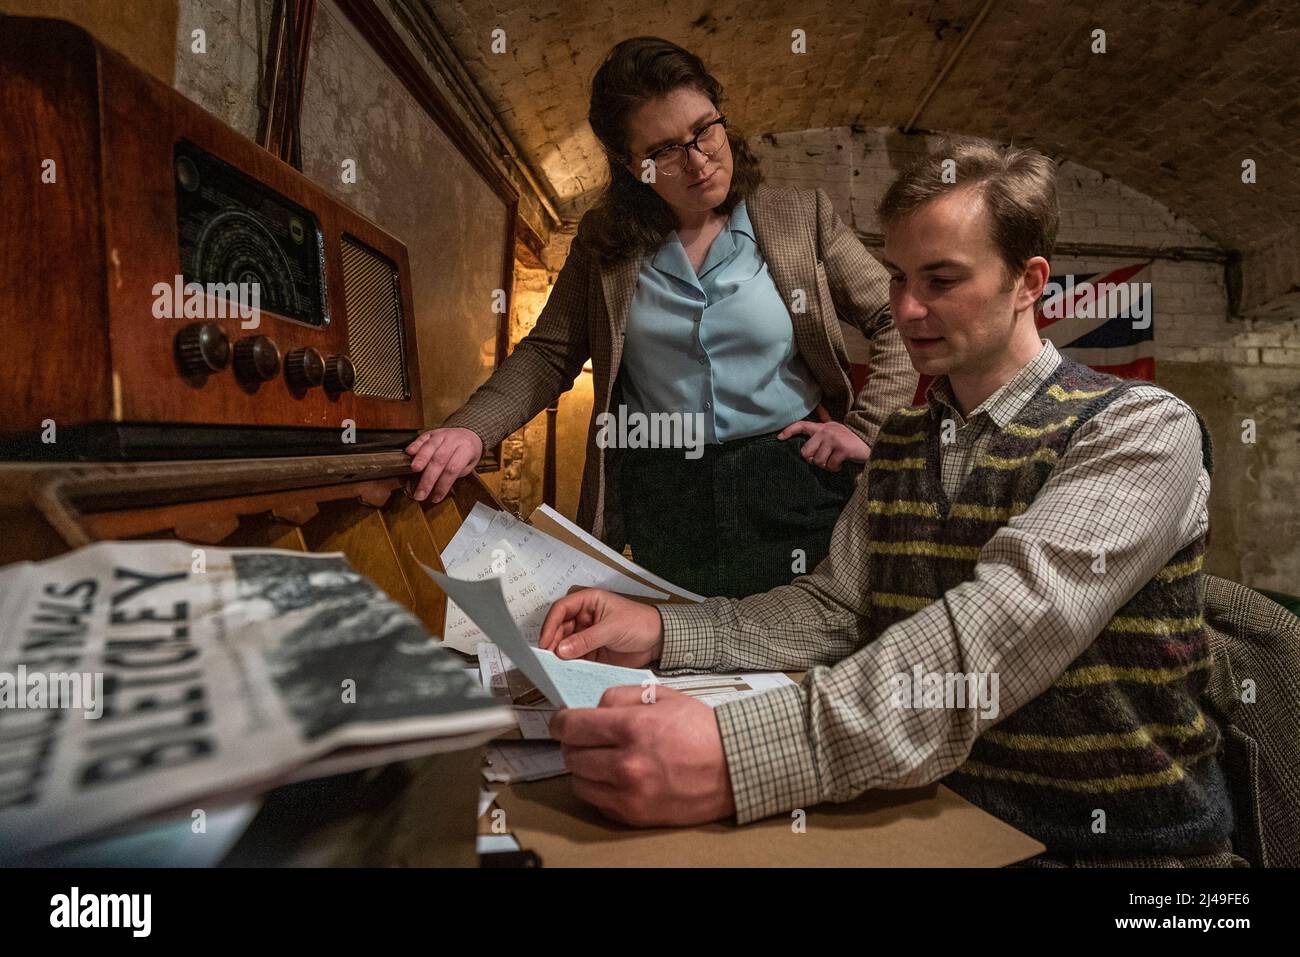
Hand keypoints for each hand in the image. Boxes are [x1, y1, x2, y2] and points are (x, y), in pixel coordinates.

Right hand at [405, 427, 482, 501]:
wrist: (469, 433)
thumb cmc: (468, 452)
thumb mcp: (469, 465)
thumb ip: (456, 473)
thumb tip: (438, 487)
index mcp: (466, 449)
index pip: (452, 469)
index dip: (443, 485)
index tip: (436, 497)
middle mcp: (454, 440)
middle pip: (439, 460)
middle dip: (428, 479)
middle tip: (420, 494)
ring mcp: (442, 435)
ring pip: (430, 447)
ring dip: (420, 459)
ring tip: (413, 471)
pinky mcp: (432, 432)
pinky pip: (423, 438)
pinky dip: (415, 445)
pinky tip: (409, 452)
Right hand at [539, 588, 663, 667]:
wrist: (659, 641)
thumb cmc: (641, 623)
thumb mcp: (612, 628)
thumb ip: (586, 640)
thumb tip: (562, 649)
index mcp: (589, 602)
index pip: (562, 609)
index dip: (550, 624)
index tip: (545, 641)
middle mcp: (585, 618)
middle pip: (560, 628)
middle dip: (552, 642)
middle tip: (548, 657)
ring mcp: (587, 635)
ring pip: (565, 644)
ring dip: (559, 655)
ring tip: (554, 666)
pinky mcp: (592, 652)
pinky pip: (576, 657)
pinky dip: (569, 664)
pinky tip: (566, 671)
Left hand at [551, 685, 734, 826]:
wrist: (734, 768)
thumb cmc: (703, 731)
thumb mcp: (664, 697)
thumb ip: (621, 696)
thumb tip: (593, 708)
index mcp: (633, 728)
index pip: (573, 726)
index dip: (560, 722)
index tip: (560, 722)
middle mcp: (627, 764)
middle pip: (571, 755)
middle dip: (574, 744)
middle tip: (585, 739)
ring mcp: (630, 794)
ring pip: (579, 782)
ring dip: (584, 768)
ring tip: (600, 759)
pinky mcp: (635, 815)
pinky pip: (597, 802)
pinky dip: (599, 789)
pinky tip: (614, 777)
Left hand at [778, 405, 869, 471]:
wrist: (869, 444)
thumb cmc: (849, 438)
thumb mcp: (835, 427)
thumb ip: (825, 419)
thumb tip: (819, 405)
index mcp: (822, 427)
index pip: (801, 425)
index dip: (789, 431)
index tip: (779, 438)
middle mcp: (826, 432)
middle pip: (805, 452)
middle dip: (813, 460)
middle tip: (823, 459)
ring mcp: (834, 440)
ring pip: (818, 461)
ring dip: (826, 466)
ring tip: (834, 461)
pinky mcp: (842, 449)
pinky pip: (830, 465)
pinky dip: (835, 468)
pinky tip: (841, 464)